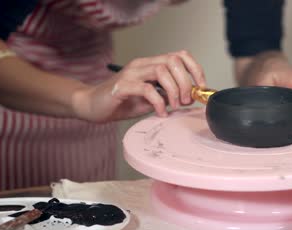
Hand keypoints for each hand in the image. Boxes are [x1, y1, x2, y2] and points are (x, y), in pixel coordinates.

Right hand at [72, 50, 205, 121]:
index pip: (179, 55)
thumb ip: (166, 95)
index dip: (195, 69)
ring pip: (162, 71)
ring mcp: (131, 73)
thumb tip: (188, 98)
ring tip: (174, 106)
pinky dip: (159, 102)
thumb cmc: (120, 102)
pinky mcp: (122, 86)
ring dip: (174, 90)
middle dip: (186, 82)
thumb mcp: (150, 99)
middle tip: (186, 100)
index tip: (200, 87)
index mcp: (150, 64)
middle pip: (173, 61)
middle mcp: (142, 64)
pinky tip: (160, 112)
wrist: (91, 106)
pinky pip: (147, 89)